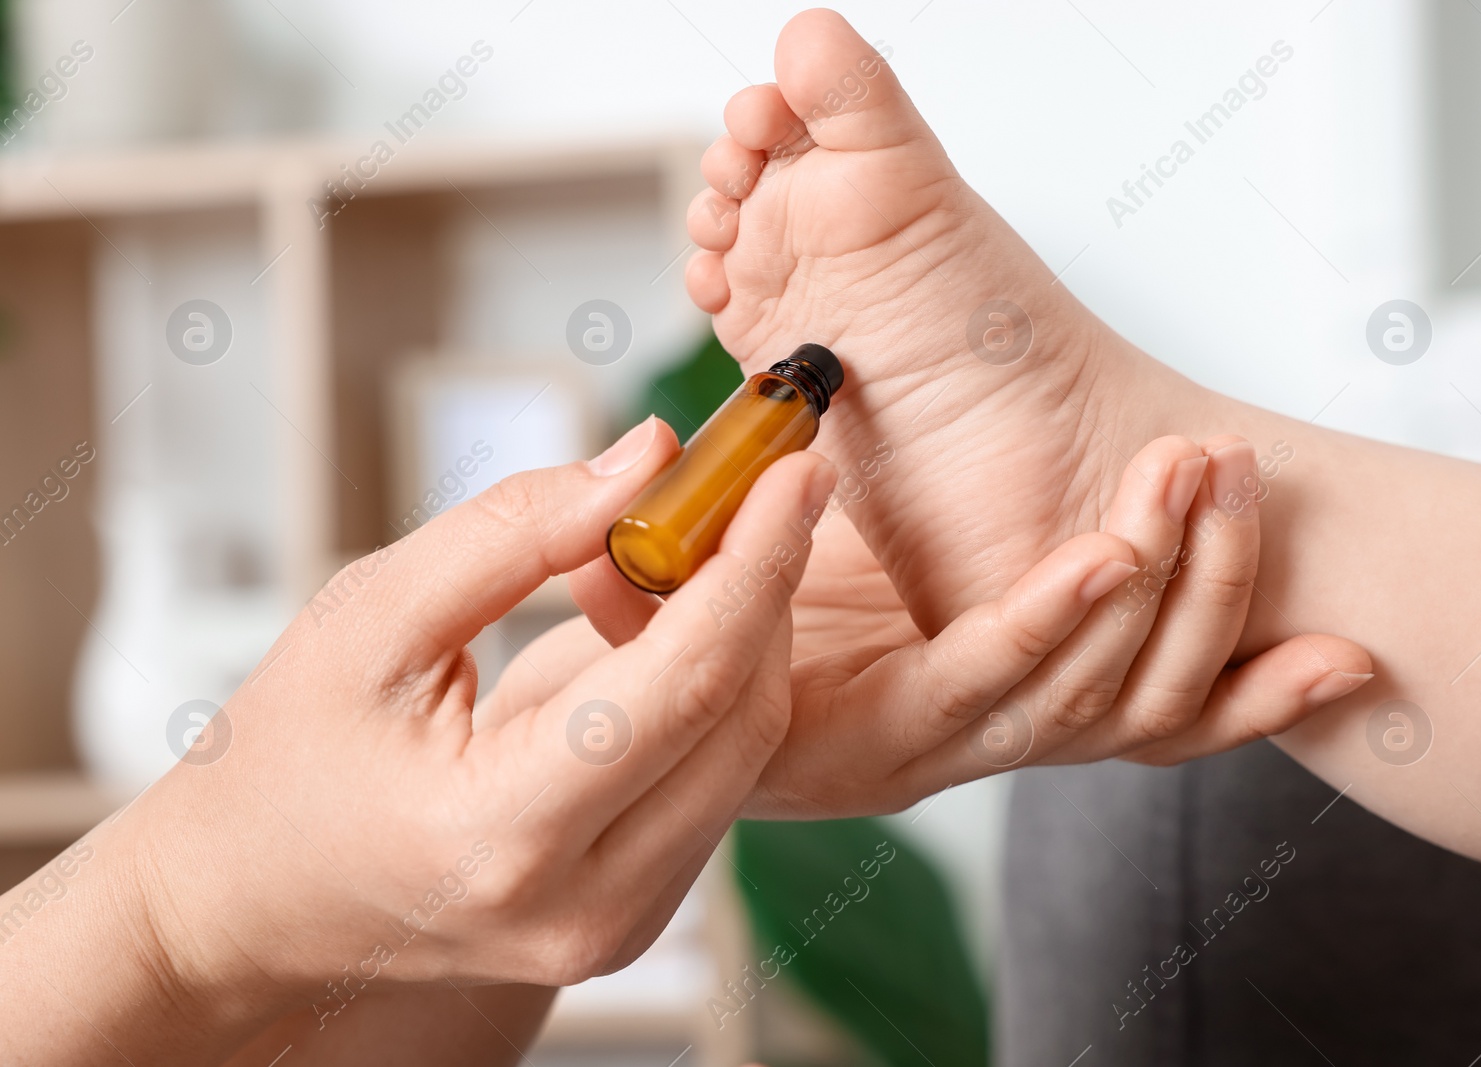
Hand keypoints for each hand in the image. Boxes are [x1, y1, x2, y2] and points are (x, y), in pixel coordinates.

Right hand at [0, 417, 834, 1064]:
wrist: (255, 903)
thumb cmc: (290, 759)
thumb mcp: (369, 616)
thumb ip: (514, 531)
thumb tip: (647, 458)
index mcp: (504, 829)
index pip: (687, 679)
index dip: (755, 561)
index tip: (793, 470)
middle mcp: (585, 903)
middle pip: (743, 718)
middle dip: (768, 586)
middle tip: (763, 487)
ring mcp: (617, 926)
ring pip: (744, 754)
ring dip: (745, 635)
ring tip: (692, 549)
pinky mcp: (633, 917)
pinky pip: (713, 784)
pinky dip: (711, 691)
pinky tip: (667, 626)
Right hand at [565, 435, 1371, 817]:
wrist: (722, 750)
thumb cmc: (687, 695)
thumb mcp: (648, 648)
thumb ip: (640, 593)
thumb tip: (627, 515)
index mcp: (863, 740)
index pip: (967, 690)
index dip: (1037, 627)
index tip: (1105, 552)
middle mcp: (951, 754)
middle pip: (1082, 692)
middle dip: (1149, 581)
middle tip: (1187, 469)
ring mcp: (1013, 741)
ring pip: (1139, 701)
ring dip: (1204, 593)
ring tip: (1229, 474)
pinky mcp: (1055, 721)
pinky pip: (1171, 731)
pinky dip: (1258, 699)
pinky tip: (1342, 664)